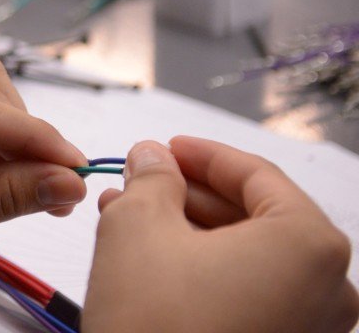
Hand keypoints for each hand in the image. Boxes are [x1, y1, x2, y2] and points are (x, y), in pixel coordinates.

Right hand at [84, 137, 358, 332]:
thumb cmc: (157, 327)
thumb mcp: (139, 225)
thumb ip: (152, 177)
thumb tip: (154, 158)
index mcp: (309, 244)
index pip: (256, 175)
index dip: (202, 155)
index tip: (166, 148)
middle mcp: (330, 289)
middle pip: (258, 218)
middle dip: (191, 196)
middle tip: (143, 183)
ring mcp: (314, 331)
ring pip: (251, 260)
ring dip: (192, 234)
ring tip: (133, 220)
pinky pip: (252, 297)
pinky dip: (208, 273)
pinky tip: (155, 263)